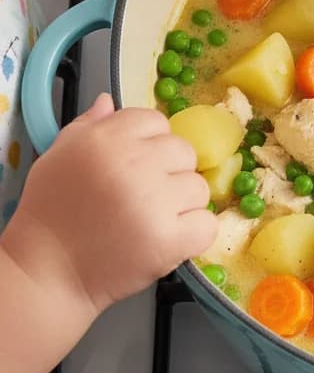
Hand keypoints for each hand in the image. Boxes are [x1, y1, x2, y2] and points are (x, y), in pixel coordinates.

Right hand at [1, 95, 213, 315]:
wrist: (47, 273)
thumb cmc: (51, 213)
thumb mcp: (58, 157)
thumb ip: (88, 125)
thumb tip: (110, 100)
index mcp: (106, 139)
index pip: (156, 121)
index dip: (150, 145)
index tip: (135, 167)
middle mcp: (134, 164)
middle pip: (184, 152)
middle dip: (170, 173)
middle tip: (143, 198)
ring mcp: (155, 201)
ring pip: (199, 188)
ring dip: (183, 205)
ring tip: (151, 221)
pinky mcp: (169, 238)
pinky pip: (207, 224)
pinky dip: (194, 235)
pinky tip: (168, 240)